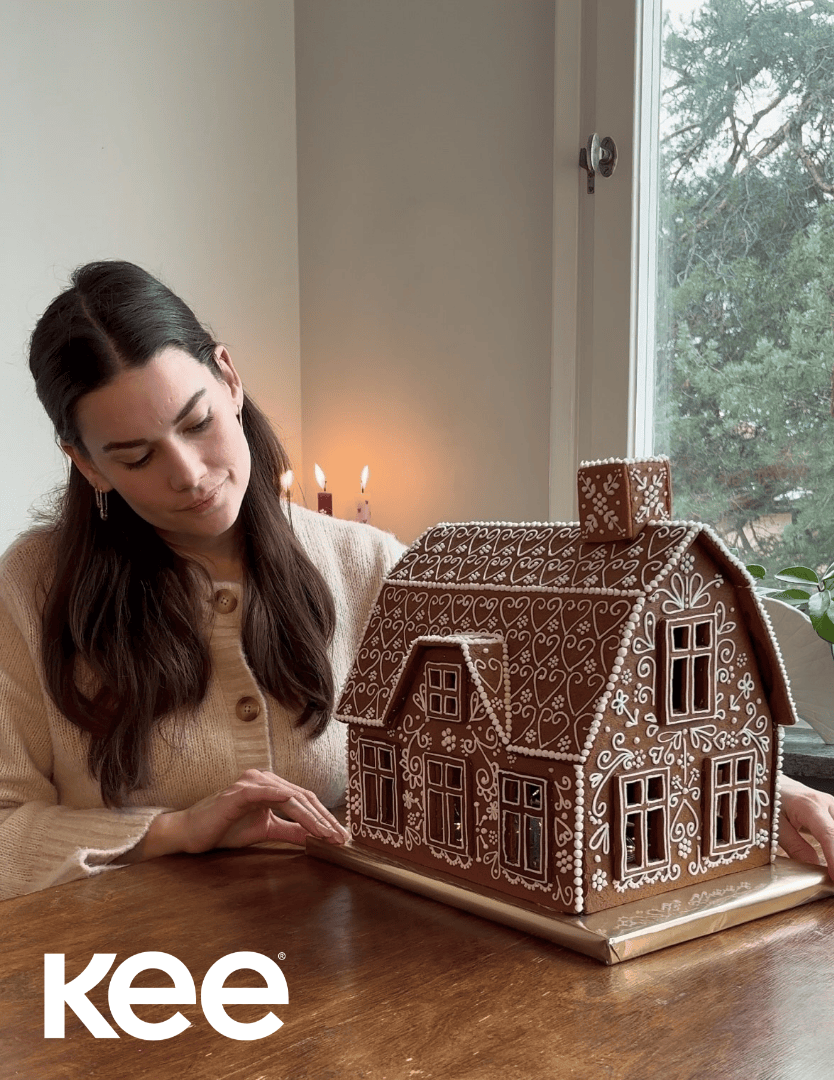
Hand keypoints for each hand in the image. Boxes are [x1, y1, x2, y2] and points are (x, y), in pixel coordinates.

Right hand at [127, 770, 348, 861]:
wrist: (191, 833)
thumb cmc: (224, 829)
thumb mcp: (265, 830)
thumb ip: (290, 830)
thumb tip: (316, 837)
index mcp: (271, 786)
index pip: (305, 801)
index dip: (324, 818)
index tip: (340, 837)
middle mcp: (264, 779)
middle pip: (303, 797)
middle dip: (324, 819)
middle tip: (341, 838)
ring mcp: (252, 783)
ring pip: (291, 797)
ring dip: (312, 816)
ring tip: (327, 834)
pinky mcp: (240, 792)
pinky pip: (267, 794)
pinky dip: (286, 801)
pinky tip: (302, 812)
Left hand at [778, 774, 833, 879]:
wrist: (773, 783)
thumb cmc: (770, 801)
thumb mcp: (775, 825)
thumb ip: (795, 847)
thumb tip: (814, 869)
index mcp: (809, 805)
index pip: (829, 834)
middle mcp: (826, 803)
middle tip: (832, 878)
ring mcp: (833, 807)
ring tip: (831, 870)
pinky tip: (831, 860)